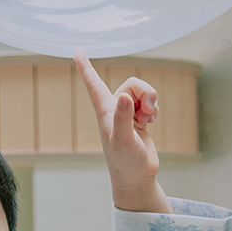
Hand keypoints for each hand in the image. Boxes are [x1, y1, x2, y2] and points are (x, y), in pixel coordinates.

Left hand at [75, 53, 167, 209]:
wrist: (137, 177)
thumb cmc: (125, 161)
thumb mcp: (123, 140)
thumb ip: (123, 118)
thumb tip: (124, 96)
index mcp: (105, 110)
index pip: (93, 84)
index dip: (86, 68)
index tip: (77, 53)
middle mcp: (115, 108)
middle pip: (132, 83)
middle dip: (145, 91)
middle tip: (148, 109)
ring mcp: (127, 113)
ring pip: (143, 92)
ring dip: (151, 102)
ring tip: (148, 119)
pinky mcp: (139, 119)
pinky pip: (150, 102)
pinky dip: (154, 110)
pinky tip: (150, 123)